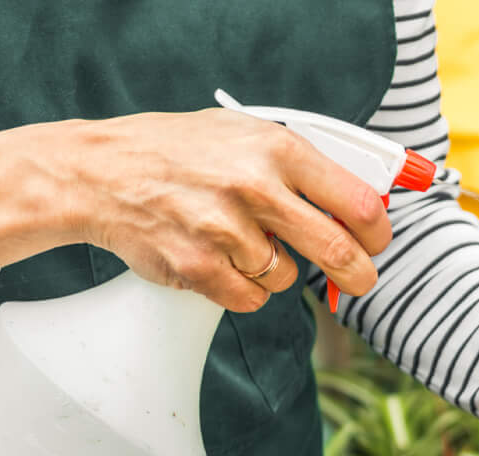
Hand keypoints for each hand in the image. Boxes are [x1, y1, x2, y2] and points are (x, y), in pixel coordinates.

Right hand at [0, 109, 392, 313]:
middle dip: (357, 275)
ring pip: (286, 277)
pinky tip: (220, 261)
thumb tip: (358, 203)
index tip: (377, 242)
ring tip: (239, 241)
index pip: (357, 201)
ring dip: (274, 270)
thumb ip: (297, 165)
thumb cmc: (178, 152)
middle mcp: (254, 187)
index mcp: (276, 148)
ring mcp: (225, 230)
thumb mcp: (242, 135)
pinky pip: (250, 298)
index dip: (377, 231)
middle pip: (337, 251)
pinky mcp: (199, 267)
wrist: (100, 173)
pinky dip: (243, 288)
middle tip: (359, 280)